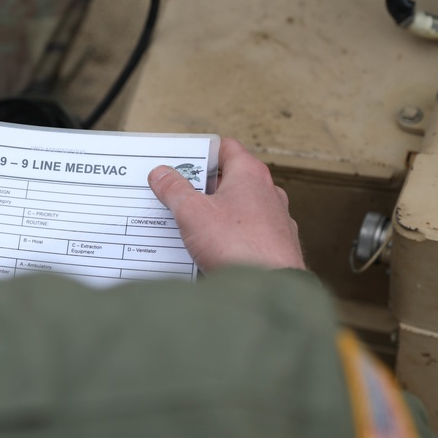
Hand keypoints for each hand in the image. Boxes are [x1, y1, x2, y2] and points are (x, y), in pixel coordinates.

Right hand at [148, 138, 304, 272]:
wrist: (268, 290)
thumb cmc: (236, 245)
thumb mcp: (192, 212)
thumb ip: (174, 190)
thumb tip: (161, 173)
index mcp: (250, 174)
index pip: (225, 148)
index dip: (200, 153)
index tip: (180, 162)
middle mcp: (267, 193)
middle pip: (230, 179)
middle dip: (202, 186)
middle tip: (176, 193)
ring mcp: (275, 220)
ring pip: (239, 208)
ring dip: (215, 213)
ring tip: (188, 224)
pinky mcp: (275, 246)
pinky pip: (246, 234)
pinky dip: (229, 237)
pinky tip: (210, 249)